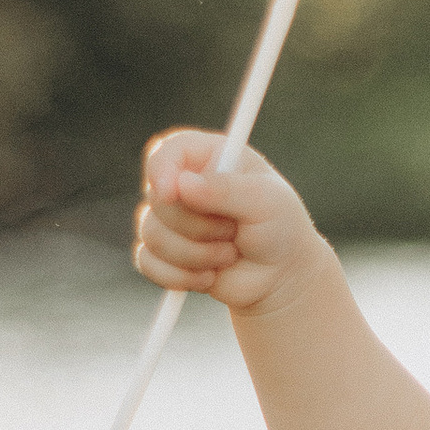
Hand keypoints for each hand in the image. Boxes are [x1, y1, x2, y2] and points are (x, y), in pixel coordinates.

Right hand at [134, 132, 330, 316]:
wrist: (281, 277)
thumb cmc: (280, 229)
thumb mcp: (266, 201)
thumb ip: (226, 189)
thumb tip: (182, 185)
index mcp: (209, 157)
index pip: (168, 152)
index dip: (162, 171)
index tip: (171, 193)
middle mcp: (184, 184)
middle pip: (157, 199)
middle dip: (197, 226)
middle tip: (233, 232)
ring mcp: (171, 219)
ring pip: (152, 234)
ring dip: (195, 255)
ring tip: (229, 254)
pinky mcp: (164, 253)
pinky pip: (147, 262)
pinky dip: (179, 276)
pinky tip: (209, 277)